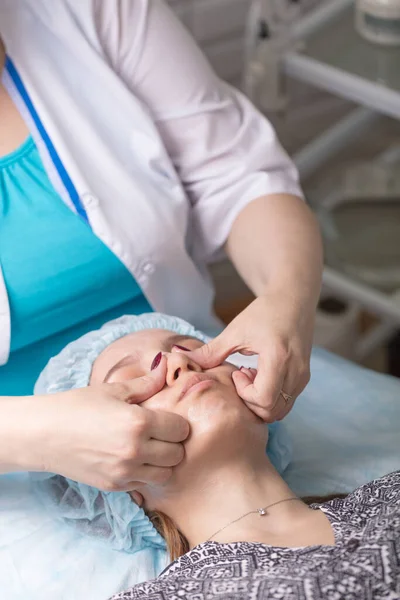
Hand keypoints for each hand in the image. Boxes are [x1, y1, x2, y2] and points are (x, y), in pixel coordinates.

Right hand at [33, 356, 188, 490]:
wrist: (43, 434)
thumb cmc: (77, 406)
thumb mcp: (113, 390)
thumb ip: (146, 383)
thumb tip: (166, 366)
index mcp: (138, 422)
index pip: (181, 429)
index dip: (177, 423)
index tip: (167, 419)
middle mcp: (135, 450)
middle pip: (178, 454)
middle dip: (174, 443)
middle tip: (161, 434)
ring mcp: (125, 472)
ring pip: (166, 474)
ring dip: (163, 462)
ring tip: (150, 449)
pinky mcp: (114, 486)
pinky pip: (145, 485)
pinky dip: (145, 474)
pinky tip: (133, 460)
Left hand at [185, 294, 313, 421]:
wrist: (294, 299)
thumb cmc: (265, 311)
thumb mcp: (235, 331)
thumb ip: (210, 352)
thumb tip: (180, 360)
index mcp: (278, 358)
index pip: (264, 399)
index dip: (245, 394)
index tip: (237, 373)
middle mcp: (296, 371)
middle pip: (272, 411)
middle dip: (251, 402)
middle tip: (241, 379)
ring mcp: (303, 375)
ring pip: (281, 410)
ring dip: (261, 401)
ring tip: (251, 377)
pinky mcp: (304, 377)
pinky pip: (287, 401)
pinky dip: (271, 397)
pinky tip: (261, 376)